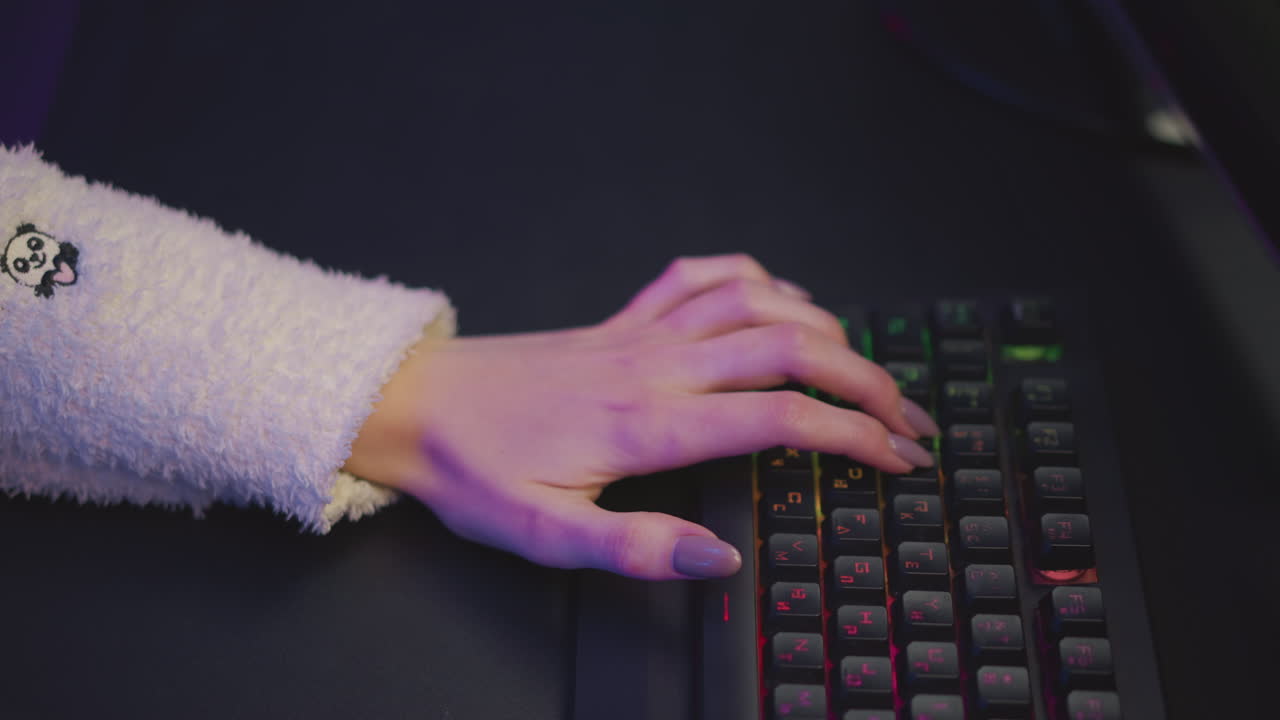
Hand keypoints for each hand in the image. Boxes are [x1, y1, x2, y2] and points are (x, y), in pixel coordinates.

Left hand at [345, 255, 938, 579]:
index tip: (897, 459)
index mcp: (648, 422)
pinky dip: (753, 276)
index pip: (779, 419)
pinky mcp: (620, 318)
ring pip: (756, 301)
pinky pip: (698, 276)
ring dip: (825, 325)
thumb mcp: (545, 535)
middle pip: (790, 348)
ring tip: (865, 365)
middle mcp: (656, 364)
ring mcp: (639, 332)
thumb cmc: (476, 471)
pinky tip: (776, 296)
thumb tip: (721, 559)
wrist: (414, 405)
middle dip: (867, 381)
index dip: (853, 437)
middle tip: (909, 418)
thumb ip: (636, 548)